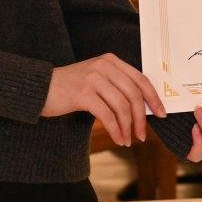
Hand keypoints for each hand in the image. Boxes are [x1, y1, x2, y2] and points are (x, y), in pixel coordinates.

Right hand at [42, 53, 165, 146]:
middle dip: (141, 118)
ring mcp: (93, 78)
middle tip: (143, 135)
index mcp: (111, 61)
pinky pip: (106, 115)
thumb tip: (142, 109)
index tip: (161, 114)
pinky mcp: (82, 93)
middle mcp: (104, 66)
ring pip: (121, 106)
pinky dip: (115, 129)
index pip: (140, 79)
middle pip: (133, 94)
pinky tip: (117, 138)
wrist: (40, 88)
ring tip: (128, 140)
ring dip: (128, 127)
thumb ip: (116, 87)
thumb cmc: (71, 88)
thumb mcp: (97, 80)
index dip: (153, 98)